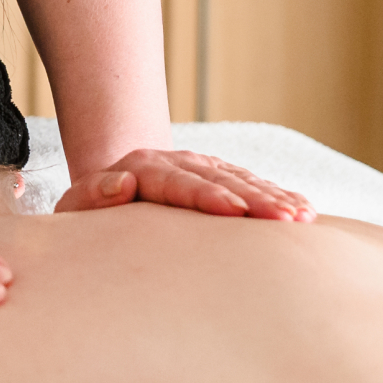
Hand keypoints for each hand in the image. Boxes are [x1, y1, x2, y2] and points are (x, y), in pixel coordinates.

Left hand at [54, 148, 315, 221]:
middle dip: (253, 198)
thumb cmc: (88, 213)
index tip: (234, 212)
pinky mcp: (217, 178)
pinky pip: (252, 185)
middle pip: (218, 179)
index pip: (178, 183)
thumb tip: (121, 183)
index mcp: (140, 169)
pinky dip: (278, 196)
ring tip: (303, 217)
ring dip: (274, 197)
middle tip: (284, 218)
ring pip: (241, 180)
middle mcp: (175, 163)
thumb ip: (93, 195)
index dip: (207, 197)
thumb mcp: (77, 207)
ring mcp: (199, 167)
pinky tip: (305, 211)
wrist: (105, 189)